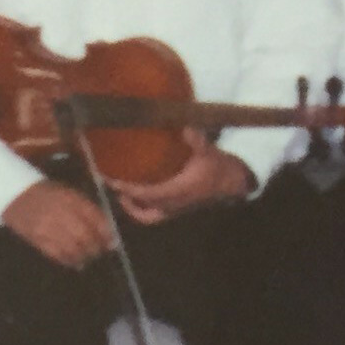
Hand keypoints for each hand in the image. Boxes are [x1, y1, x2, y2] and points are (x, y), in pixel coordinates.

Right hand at [2, 180, 110, 269]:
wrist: (15, 194)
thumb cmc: (48, 193)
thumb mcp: (70, 194)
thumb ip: (88, 210)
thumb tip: (107, 231)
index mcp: (71, 198)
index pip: (94, 218)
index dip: (106, 233)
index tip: (112, 242)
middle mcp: (60, 212)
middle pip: (85, 236)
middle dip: (96, 247)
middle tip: (100, 252)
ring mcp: (47, 227)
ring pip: (72, 248)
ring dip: (84, 256)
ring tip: (88, 258)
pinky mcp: (37, 239)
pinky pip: (57, 254)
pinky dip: (69, 260)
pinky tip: (75, 262)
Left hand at [111, 129, 252, 224]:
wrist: (232, 183)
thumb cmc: (218, 168)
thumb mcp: (208, 151)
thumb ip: (197, 140)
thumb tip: (186, 127)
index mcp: (177, 191)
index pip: (146, 194)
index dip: (127, 188)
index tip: (112, 179)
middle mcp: (173, 204)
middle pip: (141, 208)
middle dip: (124, 198)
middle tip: (112, 184)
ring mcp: (175, 210)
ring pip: (147, 217)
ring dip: (132, 208)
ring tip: (121, 193)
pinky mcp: (177, 209)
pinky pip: (154, 216)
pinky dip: (142, 210)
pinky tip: (138, 197)